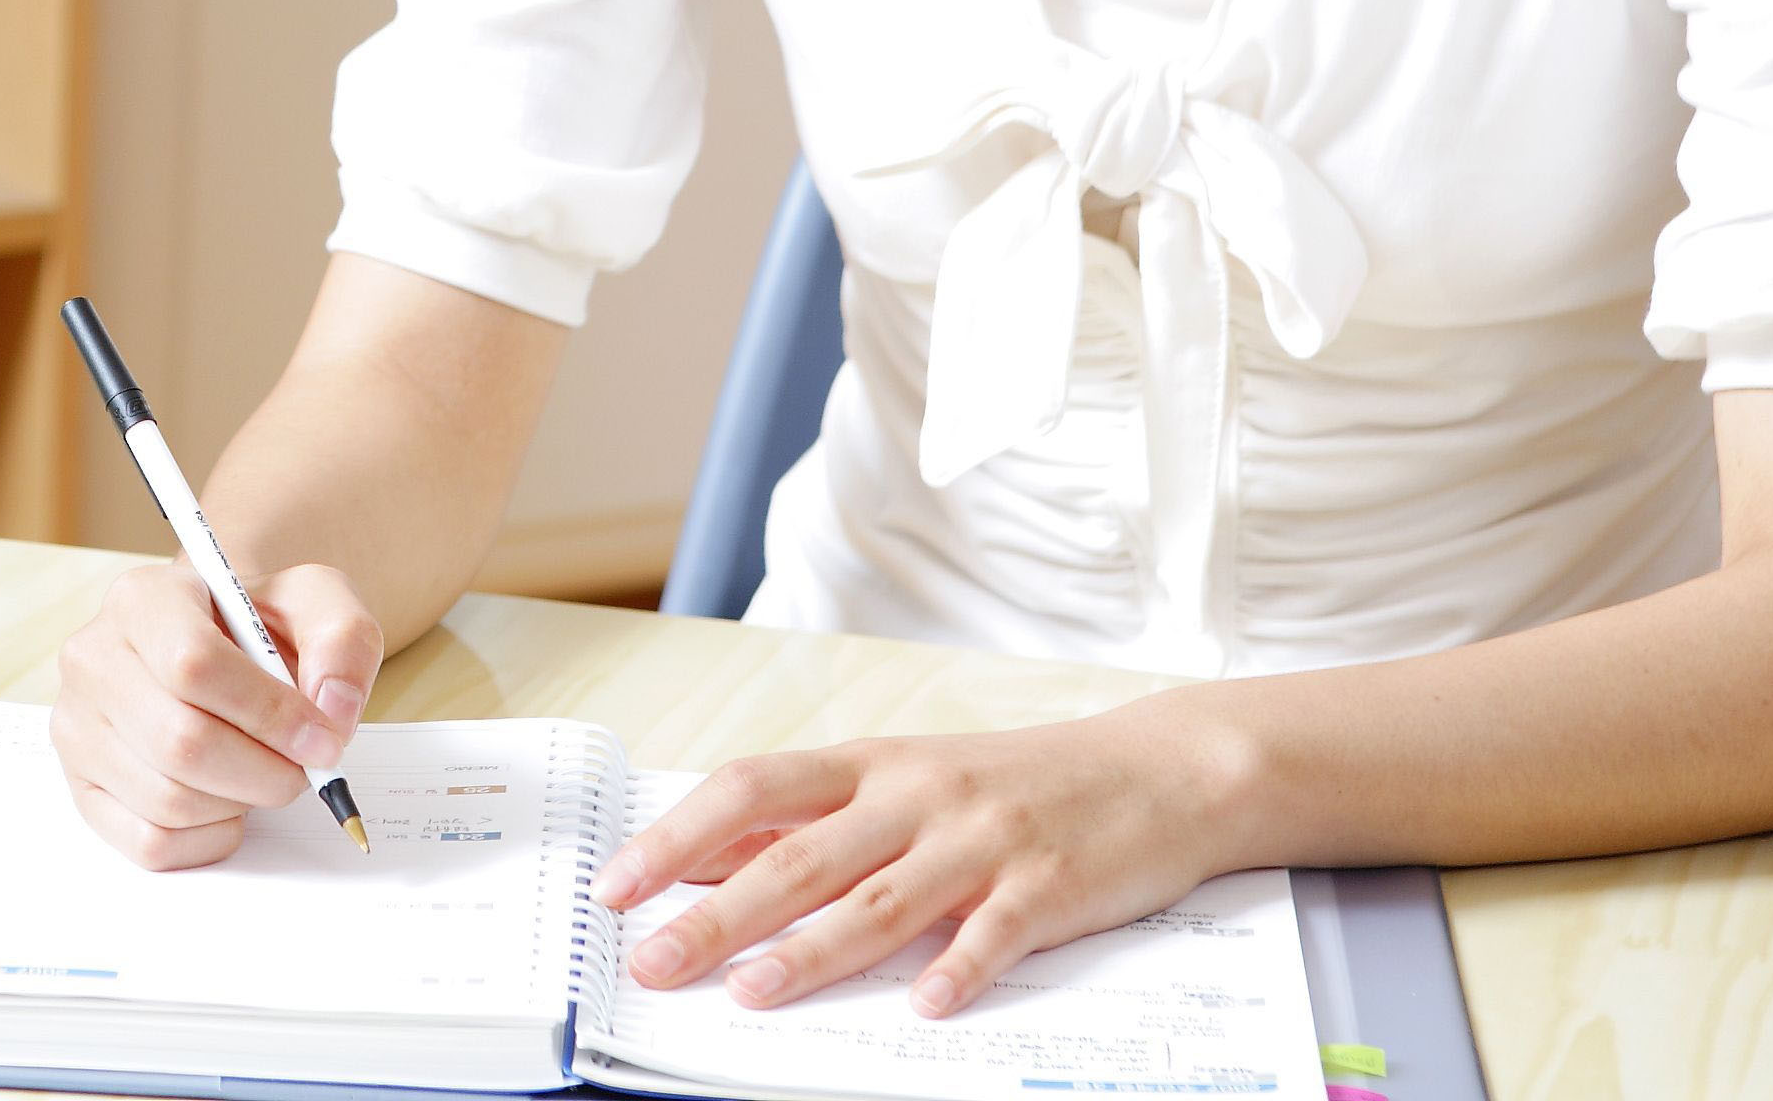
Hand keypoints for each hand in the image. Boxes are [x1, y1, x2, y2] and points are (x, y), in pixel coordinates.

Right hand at [50, 557, 382, 868]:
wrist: (214, 651)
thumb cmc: (258, 629)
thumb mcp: (314, 603)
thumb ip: (342, 639)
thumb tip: (332, 710)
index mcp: (142, 599)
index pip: (194, 666)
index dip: (269, 714)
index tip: (321, 738)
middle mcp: (93, 659)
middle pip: (181, 742)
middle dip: (263, 770)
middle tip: (301, 768)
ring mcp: (78, 728)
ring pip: (167, 800)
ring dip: (239, 803)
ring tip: (259, 772)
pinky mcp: (81, 787)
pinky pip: (150, 843)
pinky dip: (208, 837)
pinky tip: (226, 801)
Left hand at [590, 701, 1252, 1016]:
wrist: (1156, 770)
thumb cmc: (1012, 784)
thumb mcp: (905, 784)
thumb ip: (813, 823)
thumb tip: (705, 862)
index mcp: (870, 766)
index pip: (750, 791)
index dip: (678, 837)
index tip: (617, 886)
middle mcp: (915, 795)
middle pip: (800, 856)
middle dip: (718, 914)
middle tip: (653, 961)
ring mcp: (982, 838)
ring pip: (882, 899)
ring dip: (813, 950)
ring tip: (752, 993)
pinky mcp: (1048, 885)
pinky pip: (996, 932)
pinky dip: (960, 968)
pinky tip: (926, 1006)